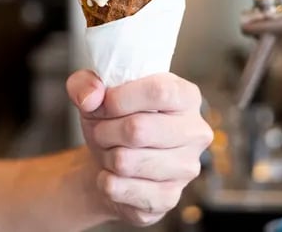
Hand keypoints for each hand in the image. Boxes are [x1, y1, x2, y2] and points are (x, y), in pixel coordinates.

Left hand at [66, 71, 212, 226]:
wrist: (111, 160)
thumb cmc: (112, 118)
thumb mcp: (94, 91)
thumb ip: (85, 84)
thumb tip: (90, 99)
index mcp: (187, 96)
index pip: (159, 92)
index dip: (120, 99)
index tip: (102, 105)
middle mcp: (196, 132)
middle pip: (139, 129)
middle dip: (105, 130)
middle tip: (101, 131)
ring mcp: (186, 168)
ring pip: (125, 161)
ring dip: (105, 155)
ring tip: (110, 150)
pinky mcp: (169, 198)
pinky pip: (119, 189)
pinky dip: (105, 181)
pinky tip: (113, 174)